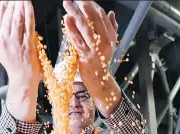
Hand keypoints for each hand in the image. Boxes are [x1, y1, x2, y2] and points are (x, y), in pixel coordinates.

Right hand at [0, 1, 38, 121]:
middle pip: (7, 16)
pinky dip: (29, 13)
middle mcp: (4, 40)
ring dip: (20, 5)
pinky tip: (29, 4)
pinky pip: (28, 25)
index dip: (3, 6)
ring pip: (17, 19)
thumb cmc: (11, 61)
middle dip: (12, 3)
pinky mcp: (28, 45)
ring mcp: (16, 42)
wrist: (21, 78)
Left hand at [62, 1, 120, 115]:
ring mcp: (95, 49)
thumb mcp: (110, 44)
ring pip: (85, 27)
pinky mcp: (85, 56)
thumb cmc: (102, 60)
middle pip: (94, 19)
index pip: (101, 16)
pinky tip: (67, 19)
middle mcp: (104, 41)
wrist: (99, 79)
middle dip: (84, 5)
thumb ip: (112, 28)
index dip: (92, 5)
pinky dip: (71, 29)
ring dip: (75, 13)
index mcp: (110, 36)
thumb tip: (112, 13)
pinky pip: (77, 40)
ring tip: (67, 3)